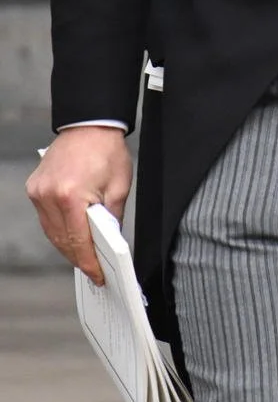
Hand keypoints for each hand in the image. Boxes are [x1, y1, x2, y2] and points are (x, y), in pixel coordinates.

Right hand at [26, 127, 132, 282]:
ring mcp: (38, 192)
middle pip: (62, 240)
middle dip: (79, 258)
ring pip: (51, 233)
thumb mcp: (118, 188)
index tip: (98, 275)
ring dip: (68, 247)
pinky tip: (72, 238)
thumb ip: (112, 219)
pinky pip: (46, 219)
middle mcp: (49, 195)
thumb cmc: (106, 151)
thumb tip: (109, 244)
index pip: (78, 241)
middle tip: (95, 271)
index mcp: (71, 196)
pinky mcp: (34, 189)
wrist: (88, 125)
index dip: (89, 263)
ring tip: (86, 258)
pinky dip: (59, 231)